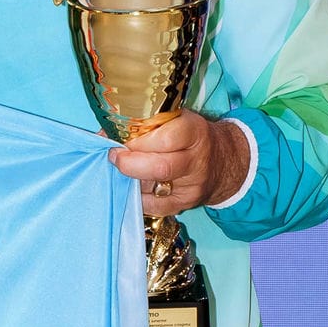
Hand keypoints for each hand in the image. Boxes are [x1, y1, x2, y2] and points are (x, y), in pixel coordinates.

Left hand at [110, 111, 250, 217]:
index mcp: (195, 132)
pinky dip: (136, 195)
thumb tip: (104, 133)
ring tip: (126, 168)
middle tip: (115, 157)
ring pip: (152, 188)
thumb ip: (146, 124)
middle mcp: (196, 161)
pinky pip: (151, 205)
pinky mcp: (183, 205)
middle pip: (160, 167)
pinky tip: (135, 184)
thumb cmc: (189, 136)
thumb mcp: (177, 120)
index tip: (120, 140)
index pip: (165, 138)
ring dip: (131, 178)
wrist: (223, 161)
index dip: (138, 141)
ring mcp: (191, 187)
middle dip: (130, 164)